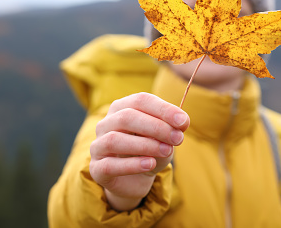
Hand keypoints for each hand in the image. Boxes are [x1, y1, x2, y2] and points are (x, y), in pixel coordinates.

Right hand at [89, 92, 189, 210]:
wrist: (136, 179)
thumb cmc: (150, 151)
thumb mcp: (164, 138)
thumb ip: (171, 129)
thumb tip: (182, 122)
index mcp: (122, 108)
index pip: (141, 100)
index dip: (163, 109)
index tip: (183, 121)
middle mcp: (106, 123)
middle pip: (127, 117)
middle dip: (156, 127)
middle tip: (178, 138)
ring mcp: (97, 146)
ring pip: (115, 140)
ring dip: (145, 145)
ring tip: (167, 151)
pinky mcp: (96, 169)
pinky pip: (110, 165)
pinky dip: (132, 164)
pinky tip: (150, 164)